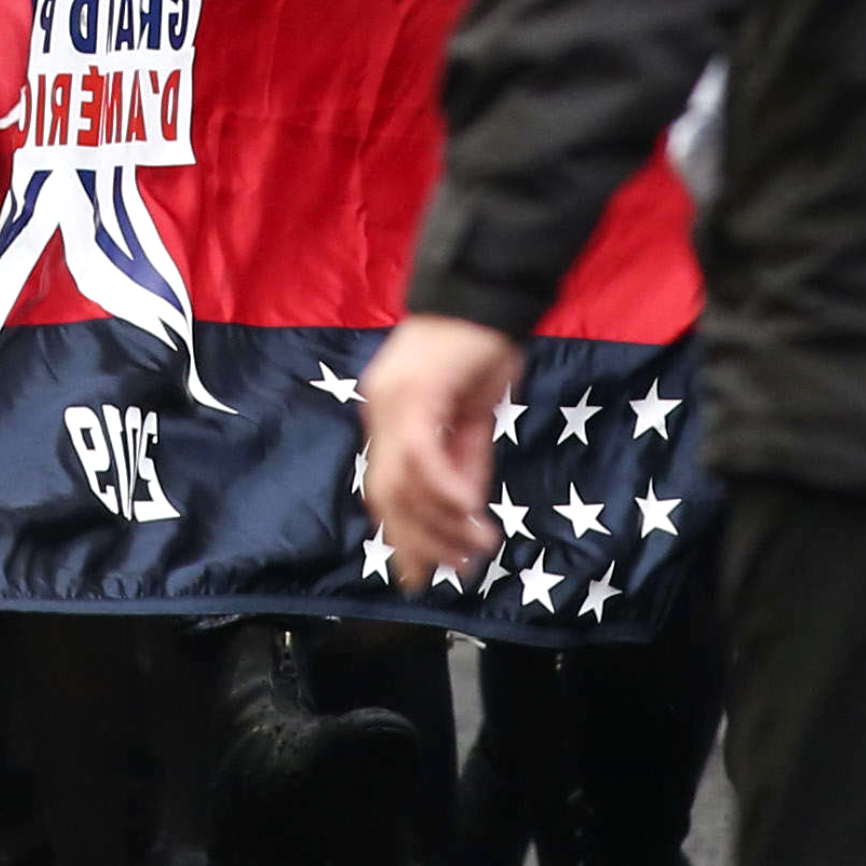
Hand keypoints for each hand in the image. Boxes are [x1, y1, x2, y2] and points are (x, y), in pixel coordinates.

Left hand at [363, 314, 519, 586]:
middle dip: (418, 542)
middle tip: (453, 571)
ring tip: (477, 546)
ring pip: (402, 483)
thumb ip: (464, 460)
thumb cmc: (482, 346)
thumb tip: (464, 511)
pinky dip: (447, 491)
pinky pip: (423, 456)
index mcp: (386, 416)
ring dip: (441, 524)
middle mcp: (379, 410)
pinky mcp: (415, 392)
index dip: (401, 536)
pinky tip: (472, 512)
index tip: (420, 576)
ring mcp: (392, 401)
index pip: (383, 489)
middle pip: (386, 495)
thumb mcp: (474, 417)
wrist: (486, 290)